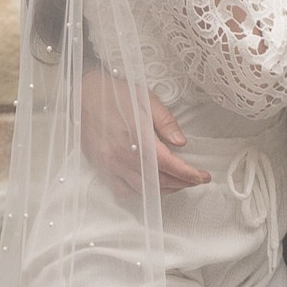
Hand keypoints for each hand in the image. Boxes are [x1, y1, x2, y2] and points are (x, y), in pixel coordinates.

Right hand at [77, 57, 207, 192]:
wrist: (84, 93)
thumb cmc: (116, 93)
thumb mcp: (147, 99)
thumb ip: (166, 122)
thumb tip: (181, 143)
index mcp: (138, 137)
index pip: (169, 164)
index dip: (189, 174)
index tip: (203, 177)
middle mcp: (123, 155)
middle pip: (159, 180)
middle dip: (181, 183)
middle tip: (193, 179)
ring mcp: (111, 164)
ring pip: (143, 189)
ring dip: (164, 190)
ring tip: (177, 183)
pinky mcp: (101, 167)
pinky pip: (122, 191)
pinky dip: (139, 194)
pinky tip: (149, 187)